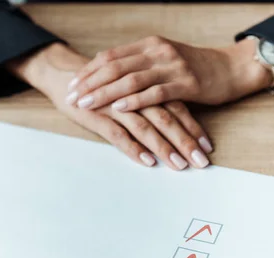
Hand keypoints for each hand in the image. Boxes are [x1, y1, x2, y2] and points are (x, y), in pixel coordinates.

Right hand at [7, 43, 212, 169]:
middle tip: (200, 162)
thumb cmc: (104, 87)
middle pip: (166, 118)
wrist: (66, 76)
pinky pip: (118, 134)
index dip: (193, 127)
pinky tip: (147, 161)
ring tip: (179, 165)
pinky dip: (134, 148)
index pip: (177, 107)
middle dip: (185, 141)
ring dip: (164, 147)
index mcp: (147, 85)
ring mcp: (115, 105)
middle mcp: (135, 94)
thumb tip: (176, 124)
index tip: (207, 147)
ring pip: (146, 127)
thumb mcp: (132, 91)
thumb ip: (152, 102)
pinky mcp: (97, 115)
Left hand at [66, 36, 272, 110]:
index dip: (88, 71)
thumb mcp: (164, 61)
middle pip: (114, 67)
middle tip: (71, 97)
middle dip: (89, 83)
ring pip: (130, 80)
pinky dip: (134, 101)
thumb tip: (112, 77)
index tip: (72, 85)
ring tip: (86, 104)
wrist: (231, 69)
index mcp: (149, 45)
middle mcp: (157, 51)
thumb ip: (141, 65)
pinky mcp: (186, 83)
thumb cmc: (195, 69)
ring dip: (105, 93)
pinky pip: (155, 92)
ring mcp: (172, 66)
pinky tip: (119, 108)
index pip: (110, 57)